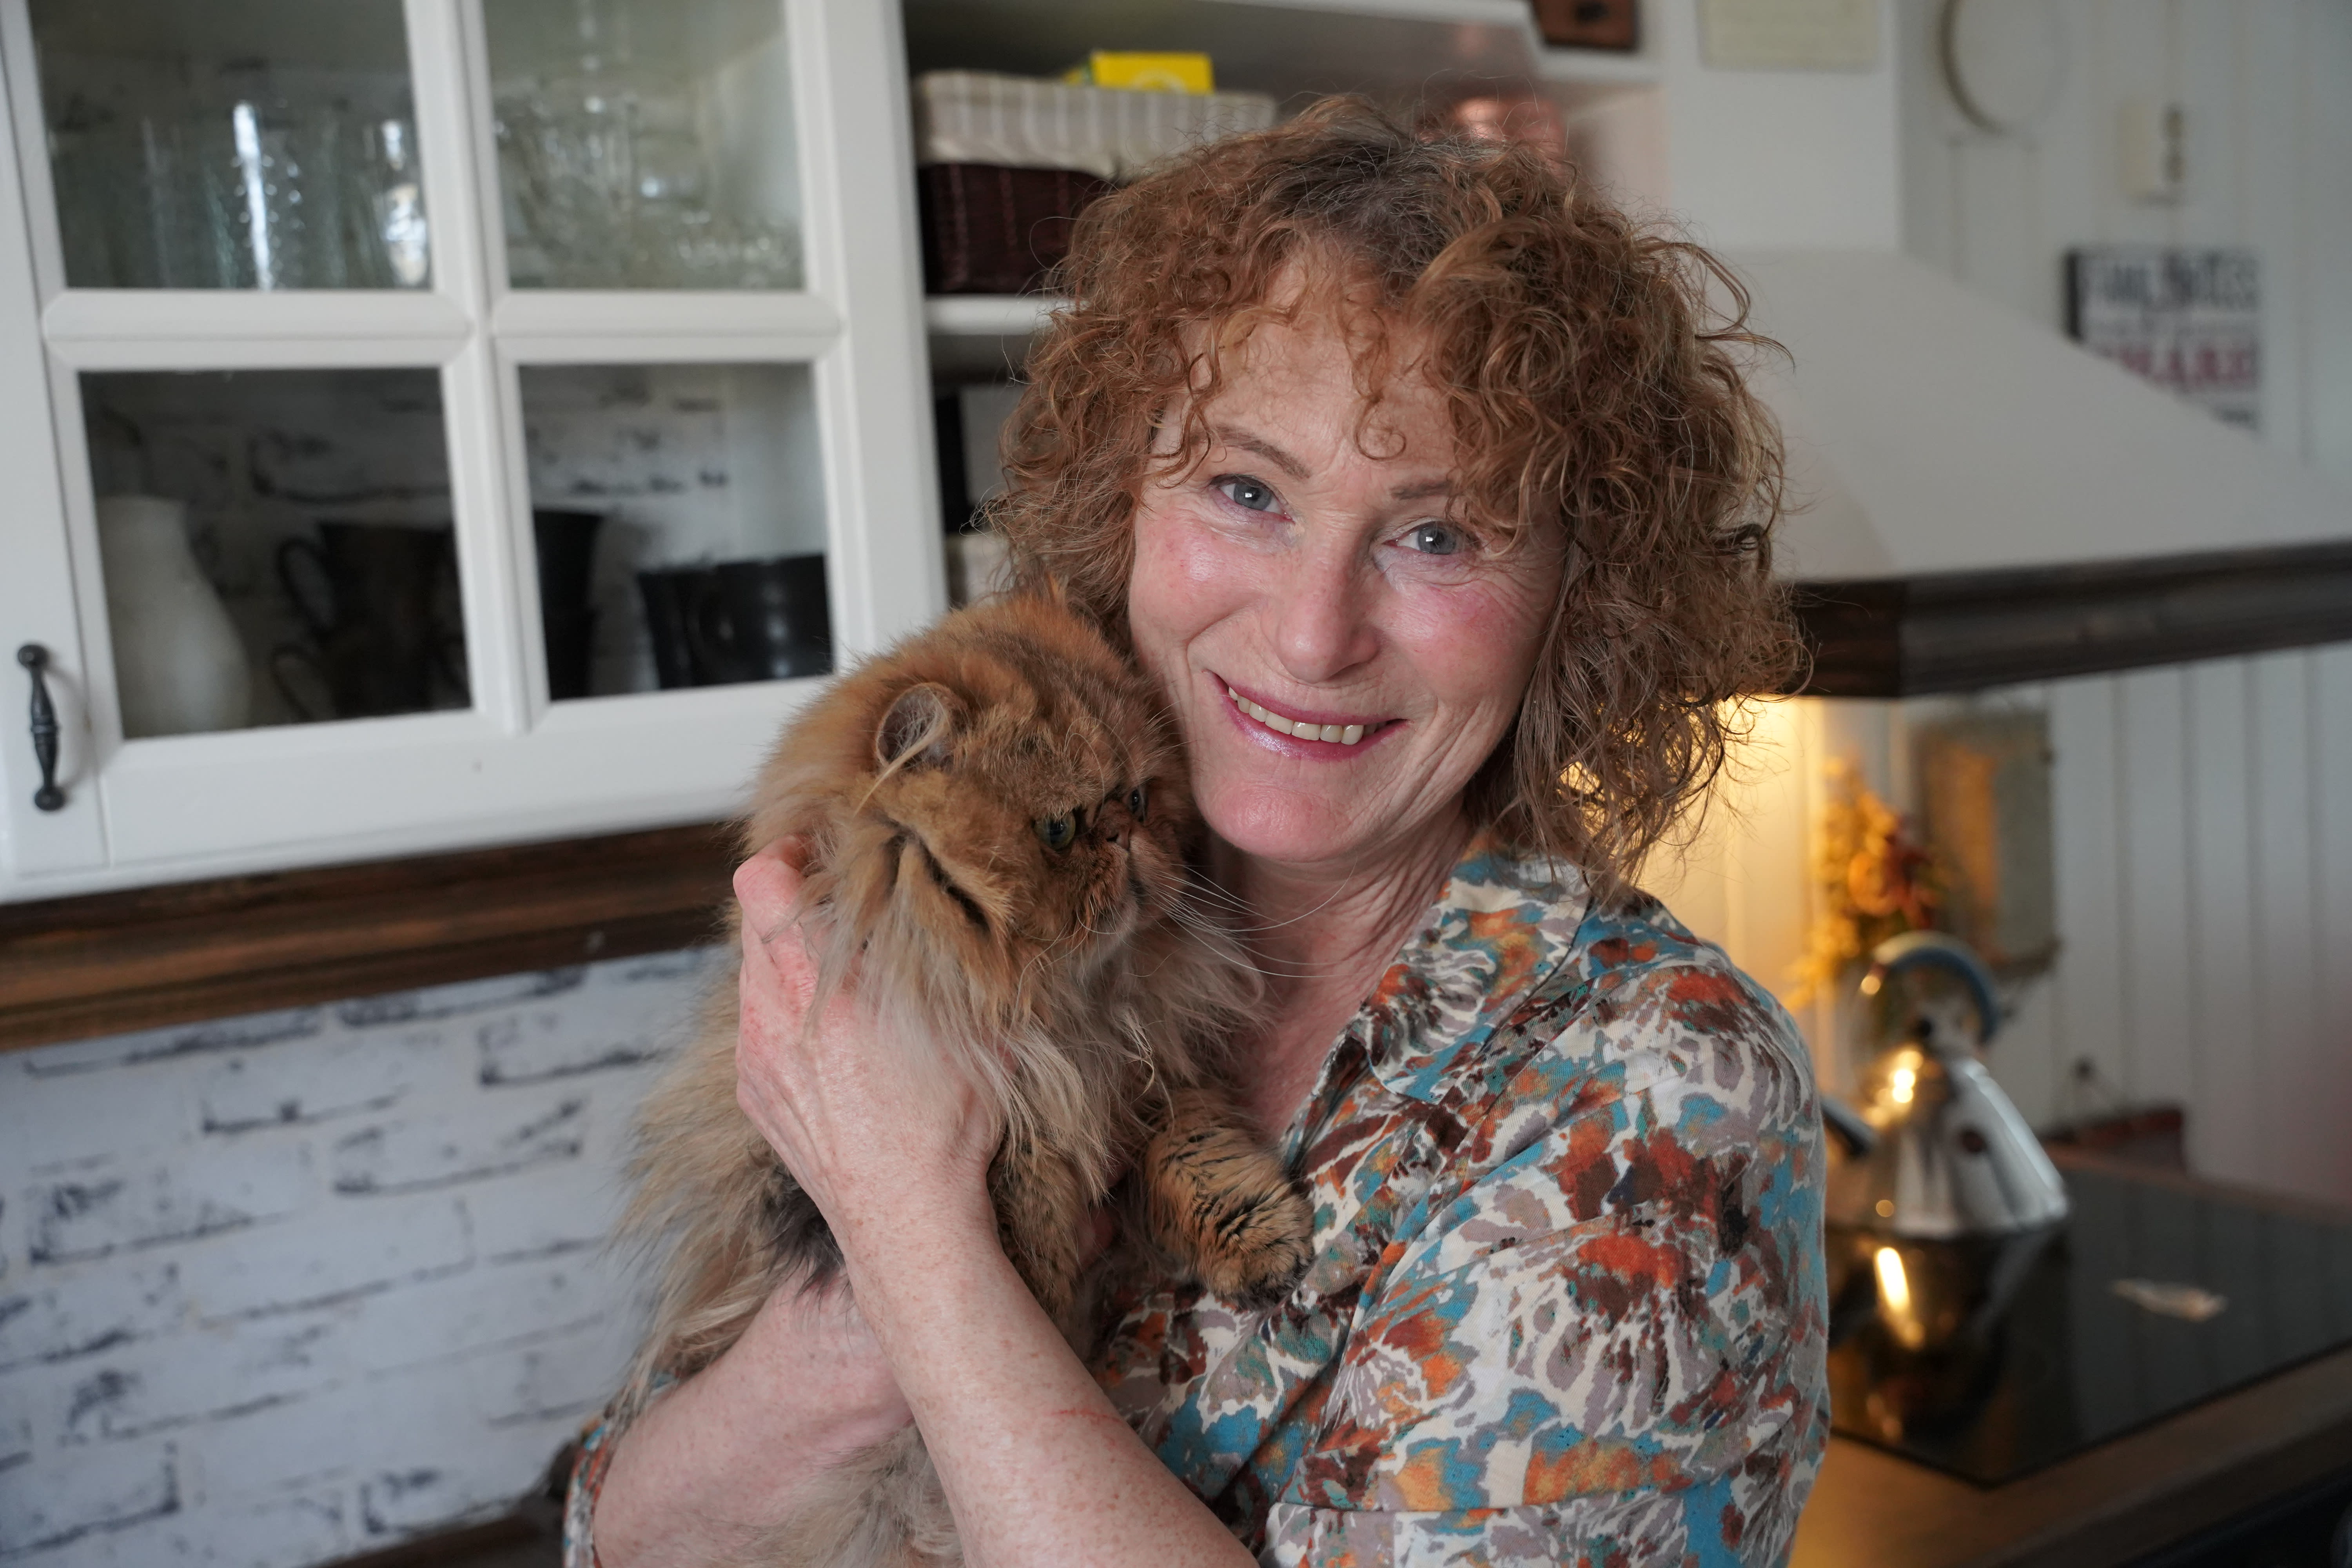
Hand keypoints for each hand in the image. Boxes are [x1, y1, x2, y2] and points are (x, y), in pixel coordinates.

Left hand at [731, 840, 1000, 1258]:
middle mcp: (772, 1018)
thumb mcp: (967, 1024)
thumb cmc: (947, 1125)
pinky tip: (834, 1038)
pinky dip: (785, 1014)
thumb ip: (951, 959)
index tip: (816, 854)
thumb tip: (965, 910)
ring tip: (843, 977)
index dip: (783, 853)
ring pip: (752, 976)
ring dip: (789, 962)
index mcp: (820, 986)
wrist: (908, 1220)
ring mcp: (754, 1058)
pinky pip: (757, 1026)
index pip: (758, 882)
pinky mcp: (753, 1092)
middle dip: (793, 907)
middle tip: (843, 910)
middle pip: (751, 923)